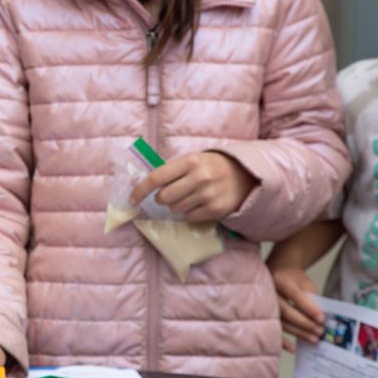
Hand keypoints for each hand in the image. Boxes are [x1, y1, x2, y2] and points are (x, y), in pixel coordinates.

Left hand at [131, 151, 255, 222]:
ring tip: (191, 196)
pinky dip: (191, 213)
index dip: (141, 190)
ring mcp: (208, 194)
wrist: (246, 175)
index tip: (132, 199)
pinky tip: (201, 204)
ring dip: (177, 205)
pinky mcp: (216, 209)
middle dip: (162, 199)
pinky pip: (190, 217)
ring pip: (176, 209)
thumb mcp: (193, 160)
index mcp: (190, 161)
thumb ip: (172, 170)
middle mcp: (200, 177)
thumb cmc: (211, 167)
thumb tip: (145, 185)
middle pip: (164, 197)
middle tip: (170, 195)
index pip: (157, 177)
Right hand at [271, 266, 323, 349]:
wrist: (276, 271)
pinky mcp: (263, 314)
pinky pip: (272, 329)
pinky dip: (282, 341)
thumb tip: (321, 317)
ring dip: (298, 333)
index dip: (309, 308)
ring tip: (314, 339)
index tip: (322, 319)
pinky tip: (293, 348)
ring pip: (281, 322)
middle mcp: (269, 292)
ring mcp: (263, 304)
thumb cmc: (292, 277)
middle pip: (287, 312)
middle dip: (305, 323)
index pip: (296, 296)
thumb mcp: (304, 280)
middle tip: (319, 332)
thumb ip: (312, 296)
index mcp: (280, 280)